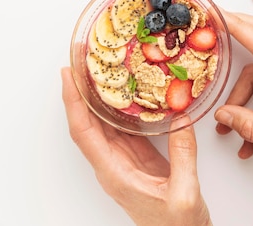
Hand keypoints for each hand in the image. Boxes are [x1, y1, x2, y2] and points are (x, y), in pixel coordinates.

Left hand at [61, 67, 211, 225]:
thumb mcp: (184, 192)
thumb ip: (184, 153)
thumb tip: (181, 116)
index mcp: (114, 173)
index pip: (83, 132)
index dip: (73, 102)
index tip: (68, 75)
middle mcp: (112, 164)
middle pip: (87, 122)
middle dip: (80, 90)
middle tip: (80, 60)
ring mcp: (123, 159)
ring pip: (103, 121)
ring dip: (97, 95)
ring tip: (99, 67)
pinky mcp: (138, 155)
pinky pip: (122, 125)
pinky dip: (119, 104)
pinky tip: (126, 89)